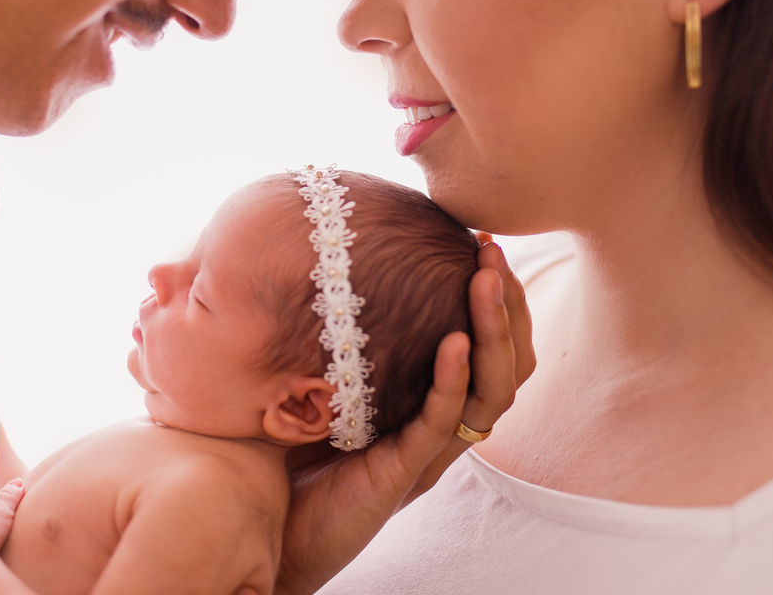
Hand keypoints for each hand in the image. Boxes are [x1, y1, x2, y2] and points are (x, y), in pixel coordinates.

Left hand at [275, 241, 534, 594]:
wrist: (267, 531)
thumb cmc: (288, 455)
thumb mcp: (314, 380)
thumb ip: (326, 329)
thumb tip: (298, 257)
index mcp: (427, 405)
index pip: (485, 347)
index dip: (493, 298)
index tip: (480, 242)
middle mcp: (439, 429)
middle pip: (504, 365)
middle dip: (506, 304)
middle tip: (490, 250)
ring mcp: (426, 453)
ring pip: (489, 393)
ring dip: (492, 332)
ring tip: (486, 281)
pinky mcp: (403, 475)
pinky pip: (442, 425)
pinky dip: (452, 382)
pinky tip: (455, 342)